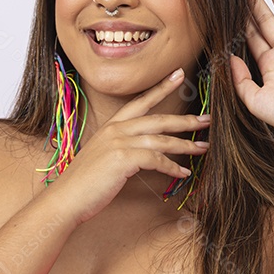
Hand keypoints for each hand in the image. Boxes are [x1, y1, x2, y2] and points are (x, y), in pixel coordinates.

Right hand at [47, 69, 210, 225]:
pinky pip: (156, 159)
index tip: (179, 74)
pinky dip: (171, 166)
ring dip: (185, 144)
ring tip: (203, 148)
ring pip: (161, 139)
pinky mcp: (122, 159)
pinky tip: (182, 172)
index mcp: (111, 126)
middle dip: (185, 119)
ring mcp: (118, 143)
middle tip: (207, 119)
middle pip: (158, 119)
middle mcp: (115, 130)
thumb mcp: (103, 158)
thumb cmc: (84, 183)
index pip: (140, 102)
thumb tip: (143, 154)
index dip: (161, 88)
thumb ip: (122, 150)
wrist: (66, 199)